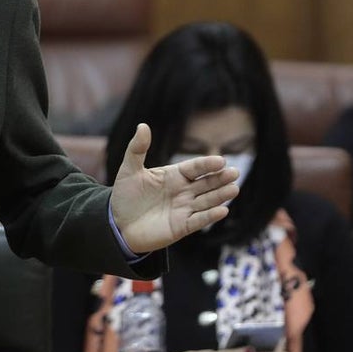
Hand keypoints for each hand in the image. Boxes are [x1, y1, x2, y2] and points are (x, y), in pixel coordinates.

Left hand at [111, 123, 239, 252]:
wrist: (118, 224)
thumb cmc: (125, 195)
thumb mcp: (129, 170)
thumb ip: (137, 149)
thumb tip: (142, 125)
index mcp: (174, 175)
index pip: (195, 168)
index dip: (207, 164)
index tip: (220, 160)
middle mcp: (183, 191)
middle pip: (206, 183)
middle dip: (220, 178)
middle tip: (234, 172)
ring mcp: (184, 209)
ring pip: (207, 200)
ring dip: (220, 195)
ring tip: (234, 189)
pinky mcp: (182, 226)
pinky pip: (199, 220)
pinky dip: (210, 216)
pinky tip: (222, 210)